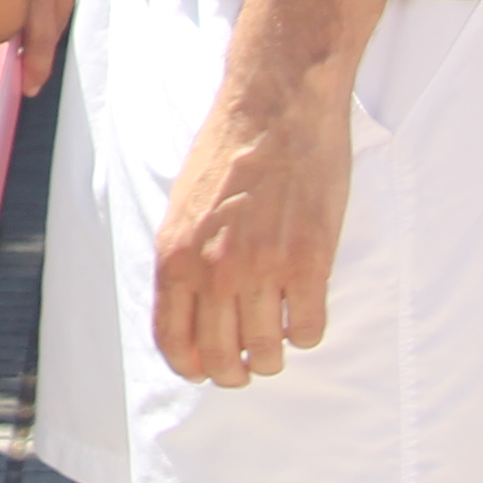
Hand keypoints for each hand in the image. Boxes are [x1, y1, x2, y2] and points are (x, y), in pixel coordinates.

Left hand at [148, 73, 352, 384]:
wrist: (274, 110)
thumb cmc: (228, 151)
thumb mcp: (184, 207)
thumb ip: (185, 258)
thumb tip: (191, 309)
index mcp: (175, 256)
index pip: (173, 341)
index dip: (191, 367)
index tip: (206, 370)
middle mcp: (213, 271)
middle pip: (222, 359)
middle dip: (235, 372)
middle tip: (250, 364)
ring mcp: (262, 269)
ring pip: (268, 352)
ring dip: (274, 356)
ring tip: (278, 338)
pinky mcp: (309, 263)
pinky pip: (309, 329)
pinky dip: (307, 331)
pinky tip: (305, 310)